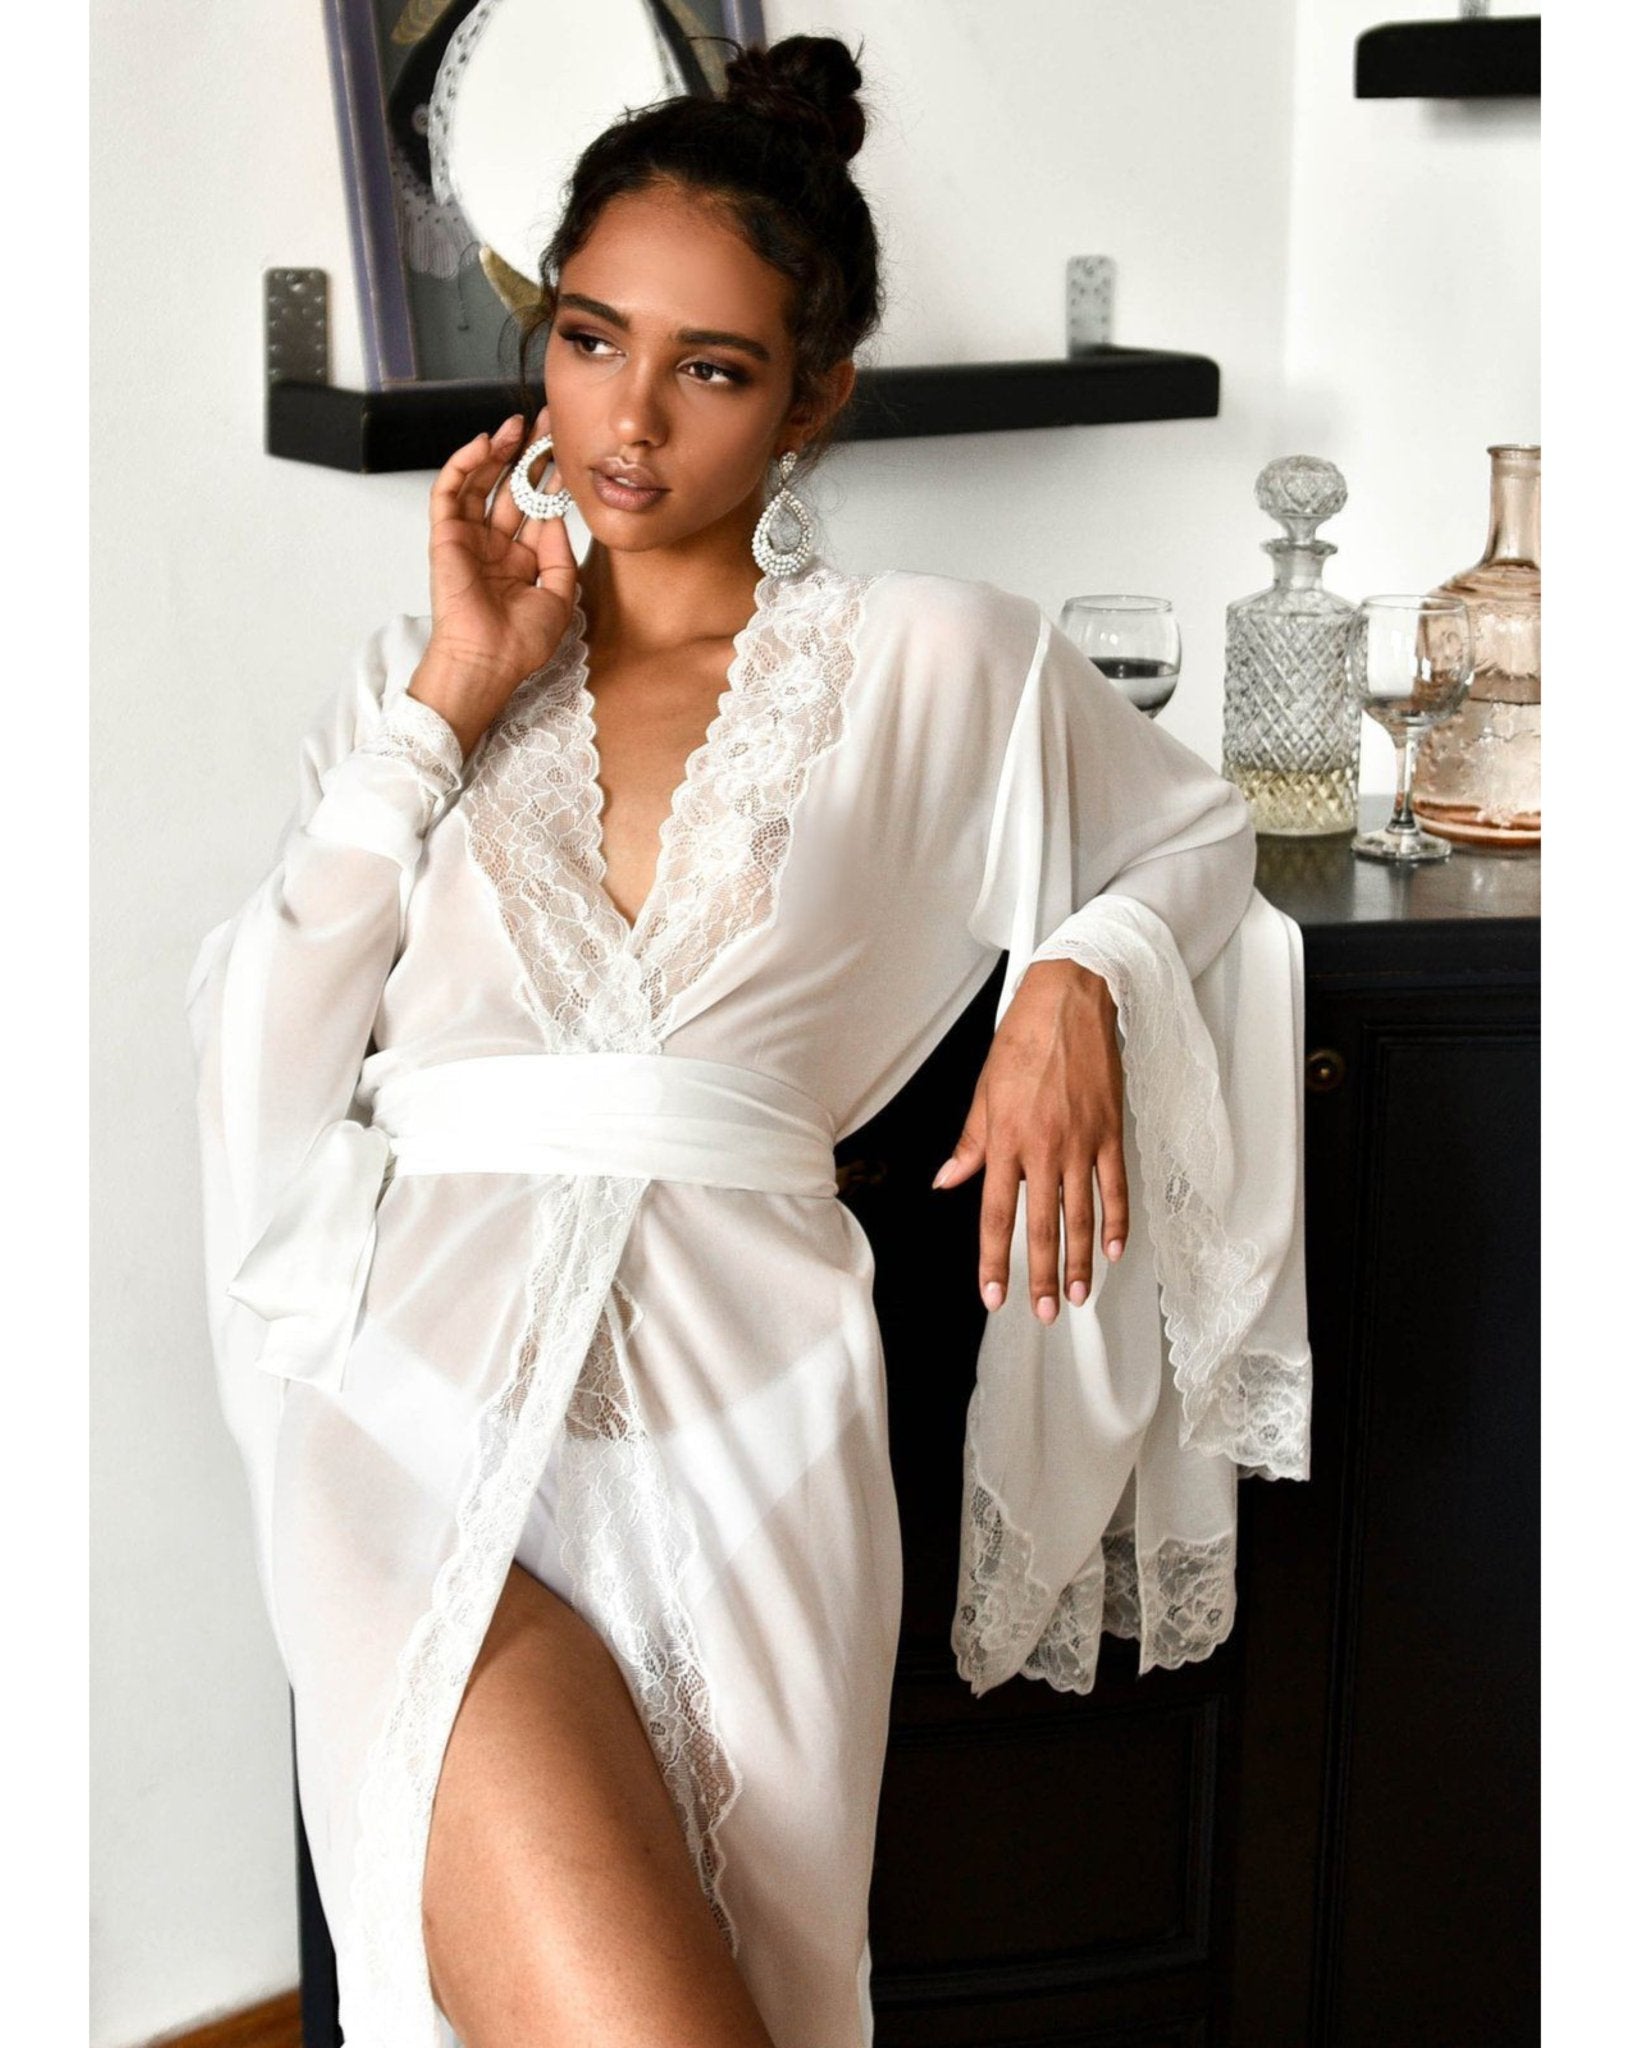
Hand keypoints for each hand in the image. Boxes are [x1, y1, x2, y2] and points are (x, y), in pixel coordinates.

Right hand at [408, 408, 579, 756]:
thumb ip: (561, 555)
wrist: (489, 662)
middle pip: (509, 487)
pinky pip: (449, 492)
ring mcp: (469, 539)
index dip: (549, 478)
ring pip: (479, 482)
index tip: (566, 449)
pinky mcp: (445, 537)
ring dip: (496, 451)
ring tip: (516, 426)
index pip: (536, 507)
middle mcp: (495, 545)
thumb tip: (556, 516)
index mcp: (521, 559)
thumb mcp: (559, 596)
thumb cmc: (521, 643)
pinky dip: (463, 466)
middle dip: (526, 453)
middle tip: (544, 422)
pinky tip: (484, 446)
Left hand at [931, 958, 1129, 1322]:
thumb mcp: (984, 1092)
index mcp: (1005, 1141)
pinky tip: (1113, 1250)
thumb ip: (971, 1144)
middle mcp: (1043, 1148)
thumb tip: (948, 1181)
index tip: (995, 1295)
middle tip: (1044, 1313)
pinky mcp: (1110, 1132)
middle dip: (1042, 1275)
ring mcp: (1081, 1142)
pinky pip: (1115, 1187)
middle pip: (1043, 1226)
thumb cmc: (1022, 1042)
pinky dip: (1115, 1221)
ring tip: (1079, 1296)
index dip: (994, 1260)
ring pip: (1081, 1215)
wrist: (1069, 1001)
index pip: (996, 1215)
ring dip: (1080, 1261)